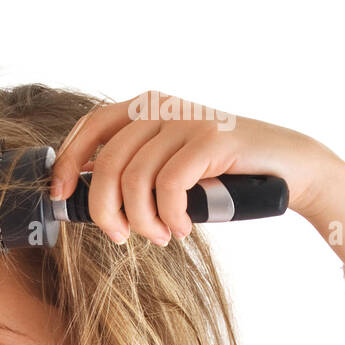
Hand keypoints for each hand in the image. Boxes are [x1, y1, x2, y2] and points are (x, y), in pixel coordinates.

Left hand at [48, 89, 335, 244]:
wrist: (284, 166)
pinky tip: (181, 228)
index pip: (91, 127)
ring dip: (142, 221)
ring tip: (160, 236)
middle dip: (105, 211)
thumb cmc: (217, 176)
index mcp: (145, 109)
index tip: (60, 197)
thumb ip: (129, 172)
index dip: (69, 163)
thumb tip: (81, 195)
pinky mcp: (208, 139)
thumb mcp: (165, 170)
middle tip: (120, 237)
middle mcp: (161, 107)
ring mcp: (185, 120)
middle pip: (107, 164)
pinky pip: (168, 186)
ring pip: (135, 180)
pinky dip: (170, 216)